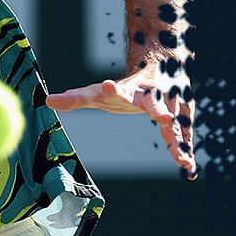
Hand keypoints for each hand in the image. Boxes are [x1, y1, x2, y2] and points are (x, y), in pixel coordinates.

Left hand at [47, 63, 195, 177]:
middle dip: (160, 111)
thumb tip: (46, 101)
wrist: (163, 64)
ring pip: (176, 124)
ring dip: (180, 141)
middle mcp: (153, 95)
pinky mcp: (183, 114)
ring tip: (183, 162)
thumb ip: (77, 98)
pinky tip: (189, 171)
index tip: (109, 86)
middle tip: (165, 117)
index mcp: (130, 90)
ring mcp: (171, 104)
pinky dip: (186, 152)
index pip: (120, 90)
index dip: (114, 90)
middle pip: (155, 105)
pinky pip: (185, 136)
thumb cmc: (126, 86)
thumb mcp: (100, 92)